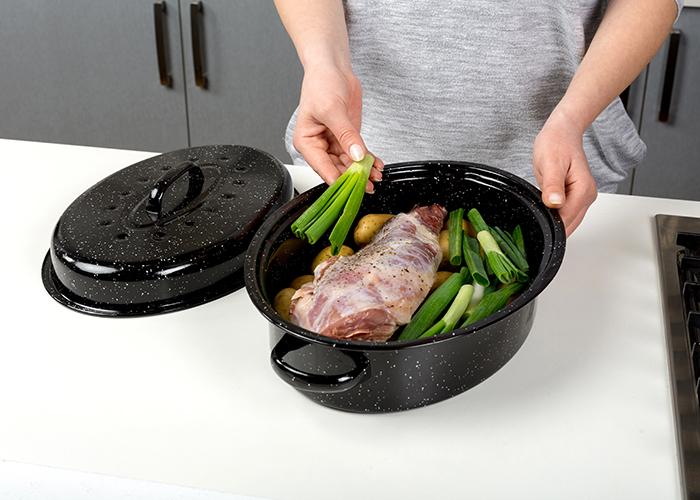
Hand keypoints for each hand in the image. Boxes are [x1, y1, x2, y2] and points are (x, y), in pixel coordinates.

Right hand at [293, 66, 382, 190]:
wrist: (333, 67)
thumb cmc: (321, 83)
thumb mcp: (332, 109)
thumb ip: (346, 135)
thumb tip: (357, 155)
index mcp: (307, 142)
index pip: (323, 167)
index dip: (339, 178)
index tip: (354, 185)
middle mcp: (319, 145)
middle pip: (337, 168)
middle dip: (353, 177)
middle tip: (369, 183)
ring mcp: (334, 142)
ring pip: (349, 164)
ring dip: (363, 170)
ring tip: (376, 176)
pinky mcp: (347, 137)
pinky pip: (358, 154)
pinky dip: (368, 160)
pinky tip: (377, 165)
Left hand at [533, 109, 597, 235]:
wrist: (562, 132)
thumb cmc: (556, 143)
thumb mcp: (550, 163)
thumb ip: (553, 185)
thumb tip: (555, 204)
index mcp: (583, 190)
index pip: (566, 220)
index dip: (549, 224)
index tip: (535, 220)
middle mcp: (587, 196)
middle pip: (569, 224)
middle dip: (551, 225)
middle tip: (533, 216)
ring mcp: (583, 198)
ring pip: (568, 221)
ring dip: (552, 220)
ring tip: (539, 208)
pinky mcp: (576, 197)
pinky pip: (565, 213)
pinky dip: (554, 214)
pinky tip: (544, 207)